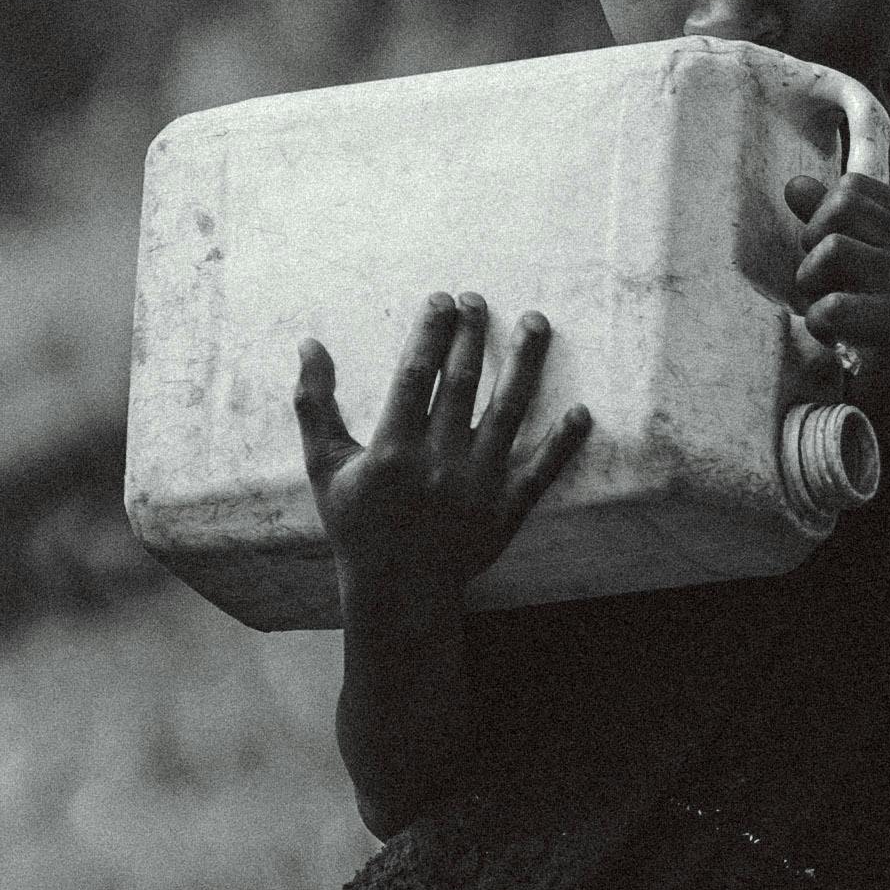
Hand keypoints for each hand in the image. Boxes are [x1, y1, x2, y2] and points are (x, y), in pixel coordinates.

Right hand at [295, 295, 590, 629]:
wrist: (398, 590)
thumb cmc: (357, 523)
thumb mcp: (325, 466)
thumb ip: (314, 404)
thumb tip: (308, 344)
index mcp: (392, 450)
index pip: (416, 374)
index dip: (430, 332)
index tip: (441, 299)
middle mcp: (437, 464)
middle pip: (462, 384)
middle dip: (472, 335)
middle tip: (479, 300)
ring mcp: (477, 487)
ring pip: (508, 413)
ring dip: (525, 364)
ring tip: (537, 322)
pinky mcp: (506, 511)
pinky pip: (541, 472)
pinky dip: (562, 443)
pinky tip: (581, 411)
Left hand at [785, 162, 889, 437]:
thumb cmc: (882, 320)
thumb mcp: (862, 263)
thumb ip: (830, 222)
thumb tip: (794, 184)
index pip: (853, 186)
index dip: (824, 215)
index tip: (830, 252)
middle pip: (840, 207)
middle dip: (813, 242)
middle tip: (820, 280)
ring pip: (831, 250)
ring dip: (810, 284)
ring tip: (825, 308)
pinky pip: (830, 307)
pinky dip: (817, 324)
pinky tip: (834, 337)